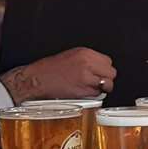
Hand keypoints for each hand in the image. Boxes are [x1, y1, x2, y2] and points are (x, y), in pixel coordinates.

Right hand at [0, 48, 115, 103]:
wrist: (36, 80)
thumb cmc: (49, 69)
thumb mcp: (71, 56)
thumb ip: (88, 60)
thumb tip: (100, 67)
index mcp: (85, 53)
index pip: (108, 61)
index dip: (104, 68)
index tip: (100, 72)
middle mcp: (87, 64)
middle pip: (111, 73)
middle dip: (106, 78)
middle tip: (98, 81)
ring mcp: (86, 78)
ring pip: (107, 84)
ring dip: (102, 87)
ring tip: (91, 87)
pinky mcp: (82, 90)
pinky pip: (97, 94)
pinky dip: (93, 94)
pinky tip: (84, 92)